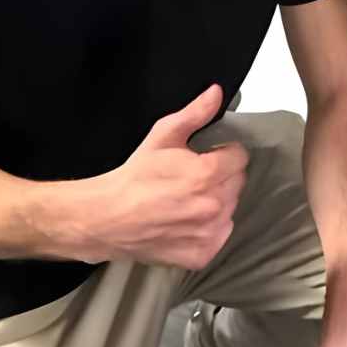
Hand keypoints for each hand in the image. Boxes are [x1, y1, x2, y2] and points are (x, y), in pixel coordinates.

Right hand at [54, 85, 246, 268]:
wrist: (106, 218)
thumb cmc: (134, 175)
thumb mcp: (162, 136)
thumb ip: (195, 114)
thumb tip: (217, 92)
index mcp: (207, 174)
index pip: (239, 158)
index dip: (223, 153)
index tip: (206, 156)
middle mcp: (214, 206)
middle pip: (236, 183)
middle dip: (220, 177)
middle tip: (193, 178)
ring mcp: (209, 233)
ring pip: (230, 209)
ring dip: (216, 202)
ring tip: (187, 200)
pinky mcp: (202, 255)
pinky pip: (219, 236)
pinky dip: (208, 230)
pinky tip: (185, 222)